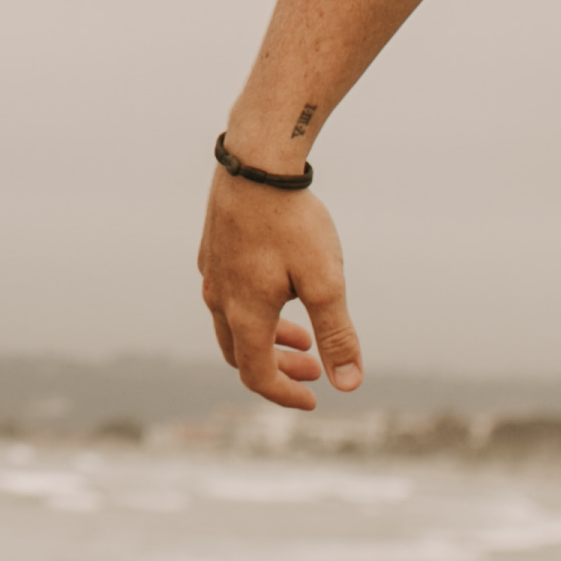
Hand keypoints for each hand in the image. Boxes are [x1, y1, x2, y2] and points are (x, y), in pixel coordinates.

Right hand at [197, 161, 356, 409]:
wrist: (256, 162)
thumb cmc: (293, 222)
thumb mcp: (325, 282)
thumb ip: (336, 335)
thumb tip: (348, 384)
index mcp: (245, 313)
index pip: (257, 374)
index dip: (286, 394)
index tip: (315, 398)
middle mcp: (219, 297)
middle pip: (240, 355)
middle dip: (278, 368)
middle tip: (314, 365)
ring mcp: (212, 272)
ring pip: (231, 324)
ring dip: (267, 339)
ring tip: (302, 331)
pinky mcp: (213, 249)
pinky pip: (226, 295)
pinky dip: (254, 310)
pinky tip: (280, 287)